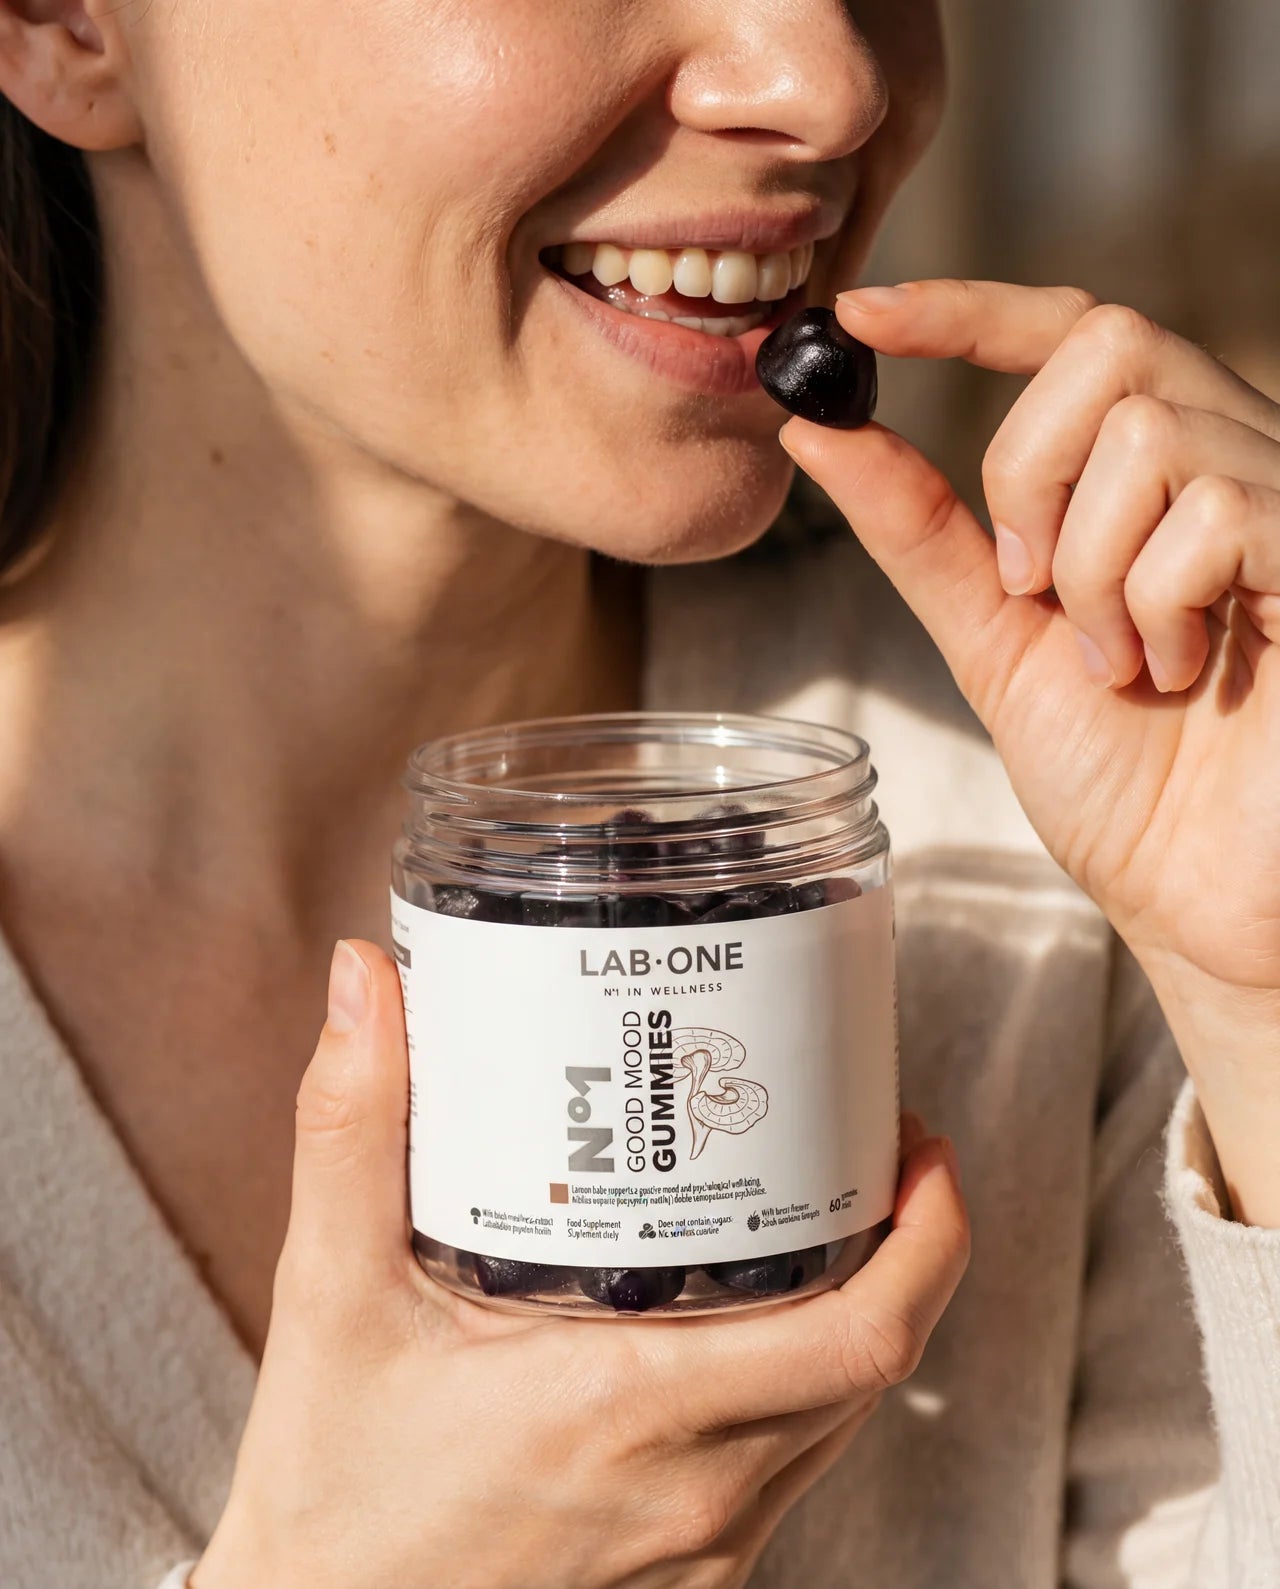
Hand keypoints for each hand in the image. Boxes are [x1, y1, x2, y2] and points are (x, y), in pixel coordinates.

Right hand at [193, 942, 967, 1588]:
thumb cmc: (332, 1498)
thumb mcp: (332, 1298)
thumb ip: (353, 1131)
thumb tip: (366, 984)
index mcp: (632, 1408)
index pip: (860, 1335)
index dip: (927, 1238)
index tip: (920, 1148)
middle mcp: (697, 1490)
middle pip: (876, 1365)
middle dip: (910, 1252)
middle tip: (877, 1153)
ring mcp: (706, 1549)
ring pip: (840, 1418)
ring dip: (859, 1315)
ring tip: (823, 1218)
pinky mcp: (692, 1579)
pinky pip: (791, 1468)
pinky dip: (803, 1383)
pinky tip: (747, 1325)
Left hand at [779, 279, 1279, 1219]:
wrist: (1203, 900)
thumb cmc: (1122, 782)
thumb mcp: (993, 642)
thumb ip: (922, 534)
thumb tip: (820, 431)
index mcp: (1148, 478)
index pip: (1068, 332)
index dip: (964, 308)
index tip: (856, 314)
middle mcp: (1225, 461)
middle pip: (1103, 345)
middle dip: (1025, 469)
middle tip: (1030, 587)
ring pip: (1146, 433)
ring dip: (1087, 570)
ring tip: (1119, 666)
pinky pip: (1215, 510)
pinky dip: (1154, 606)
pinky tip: (1179, 674)